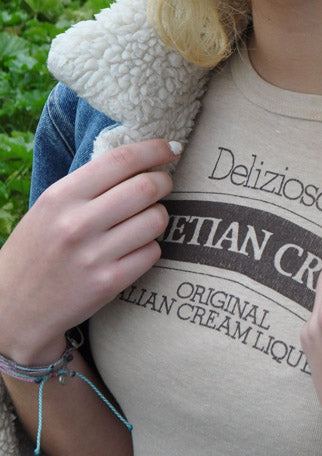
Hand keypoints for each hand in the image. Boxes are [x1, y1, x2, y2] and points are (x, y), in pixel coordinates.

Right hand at [0, 139, 179, 366]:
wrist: (15, 307)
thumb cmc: (37, 250)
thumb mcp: (49, 208)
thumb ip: (88, 186)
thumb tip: (140, 161)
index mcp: (60, 197)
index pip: (120, 160)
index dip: (154, 149)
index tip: (171, 147)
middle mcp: (77, 223)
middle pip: (146, 187)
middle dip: (164, 182)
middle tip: (164, 184)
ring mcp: (94, 255)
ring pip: (156, 220)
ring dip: (160, 216)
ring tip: (146, 220)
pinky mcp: (109, 282)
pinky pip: (153, 252)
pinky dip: (150, 247)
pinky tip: (134, 249)